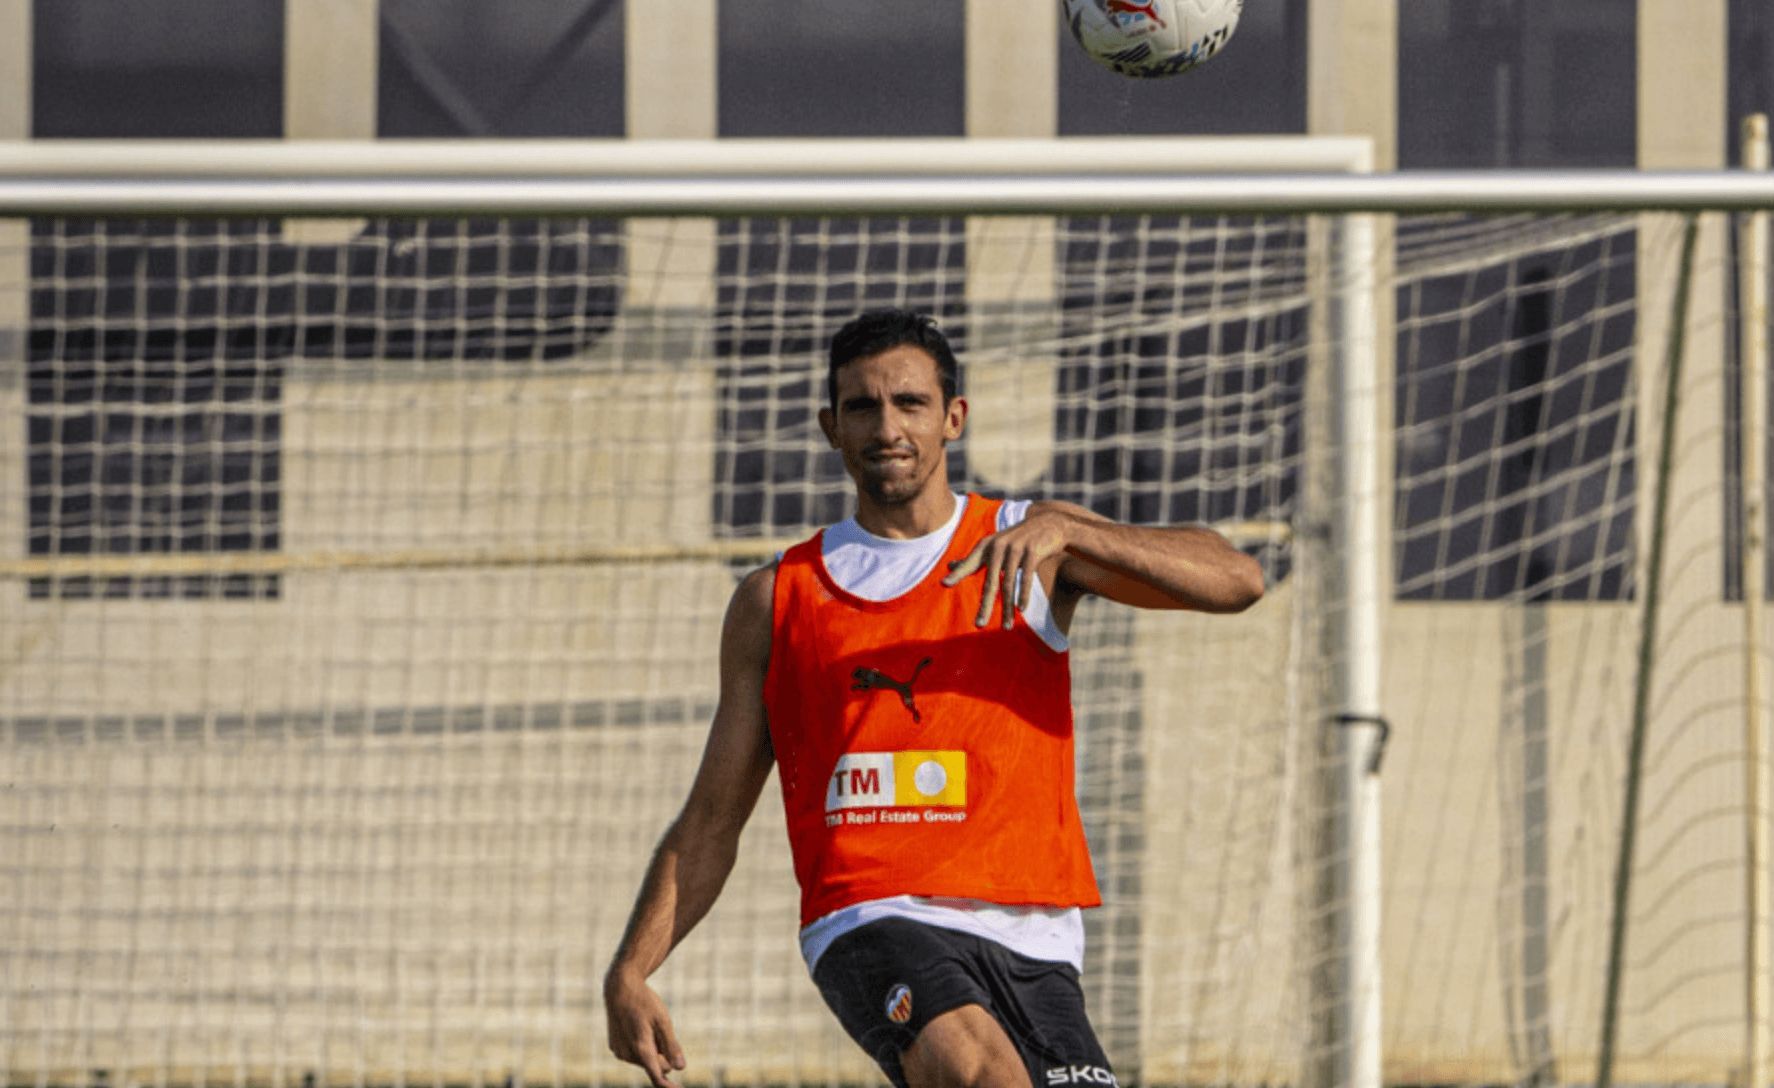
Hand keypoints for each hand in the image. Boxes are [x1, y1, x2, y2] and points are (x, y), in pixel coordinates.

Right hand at [605, 971, 686, 1087]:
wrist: (619, 988)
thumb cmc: (644, 1002)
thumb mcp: (663, 1020)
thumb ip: (671, 1046)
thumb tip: (680, 1068)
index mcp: (641, 1048)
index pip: (656, 1076)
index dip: (668, 1086)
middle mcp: (627, 1054)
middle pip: (655, 1065)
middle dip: (664, 1056)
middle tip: (662, 1031)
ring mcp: (620, 1052)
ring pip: (645, 1060)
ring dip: (653, 1050)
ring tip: (648, 1026)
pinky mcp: (615, 1048)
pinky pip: (635, 1054)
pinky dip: (642, 1046)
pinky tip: (639, 1027)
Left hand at [941, 506, 1070, 628]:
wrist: (1050, 523)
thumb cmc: (1018, 538)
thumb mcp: (995, 544)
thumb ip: (975, 557)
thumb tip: (950, 566)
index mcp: (987, 545)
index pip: (970, 563)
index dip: (958, 573)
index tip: (944, 584)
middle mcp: (999, 546)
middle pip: (990, 582)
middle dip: (985, 606)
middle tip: (979, 625)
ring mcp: (1016, 549)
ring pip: (1009, 585)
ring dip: (1008, 609)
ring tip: (1006, 626)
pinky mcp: (1032, 553)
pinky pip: (1026, 578)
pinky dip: (1023, 595)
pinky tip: (1021, 609)